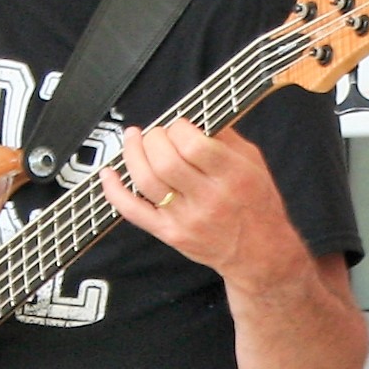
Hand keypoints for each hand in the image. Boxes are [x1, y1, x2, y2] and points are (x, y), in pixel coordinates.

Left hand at [99, 121, 299, 287]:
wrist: (259, 252)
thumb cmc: (256, 205)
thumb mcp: (253, 163)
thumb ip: (224, 137)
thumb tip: (193, 116)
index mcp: (232, 176)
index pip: (193, 144)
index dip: (178, 128)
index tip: (179, 126)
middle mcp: (209, 199)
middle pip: (165, 161)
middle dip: (154, 138)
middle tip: (157, 134)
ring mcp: (186, 218)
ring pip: (146, 181)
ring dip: (132, 153)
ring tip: (134, 140)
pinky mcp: (170, 233)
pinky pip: (133, 212)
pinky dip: (114, 191)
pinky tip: (108, 174)